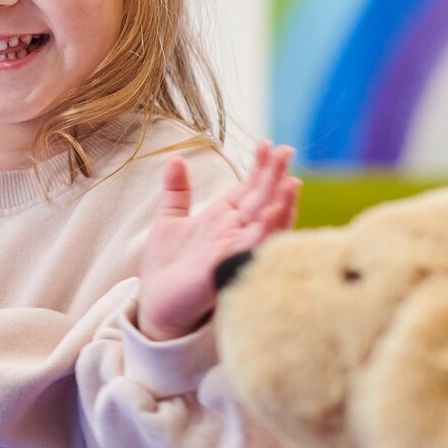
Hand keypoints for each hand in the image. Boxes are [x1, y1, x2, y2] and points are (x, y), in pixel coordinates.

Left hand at [137, 141, 297, 339]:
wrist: (156, 303)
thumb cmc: (166, 266)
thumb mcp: (169, 220)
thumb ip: (176, 191)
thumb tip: (175, 159)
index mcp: (223, 219)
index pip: (248, 189)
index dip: (259, 167)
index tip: (268, 144)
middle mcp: (235, 233)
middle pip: (262, 200)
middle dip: (274, 176)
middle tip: (287, 149)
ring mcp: (235, 250)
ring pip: (266, 224)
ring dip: (280, 204)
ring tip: (291, 180)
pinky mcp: (229, 267)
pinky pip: (253, 248)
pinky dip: (265, 232)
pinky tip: (273, 213)